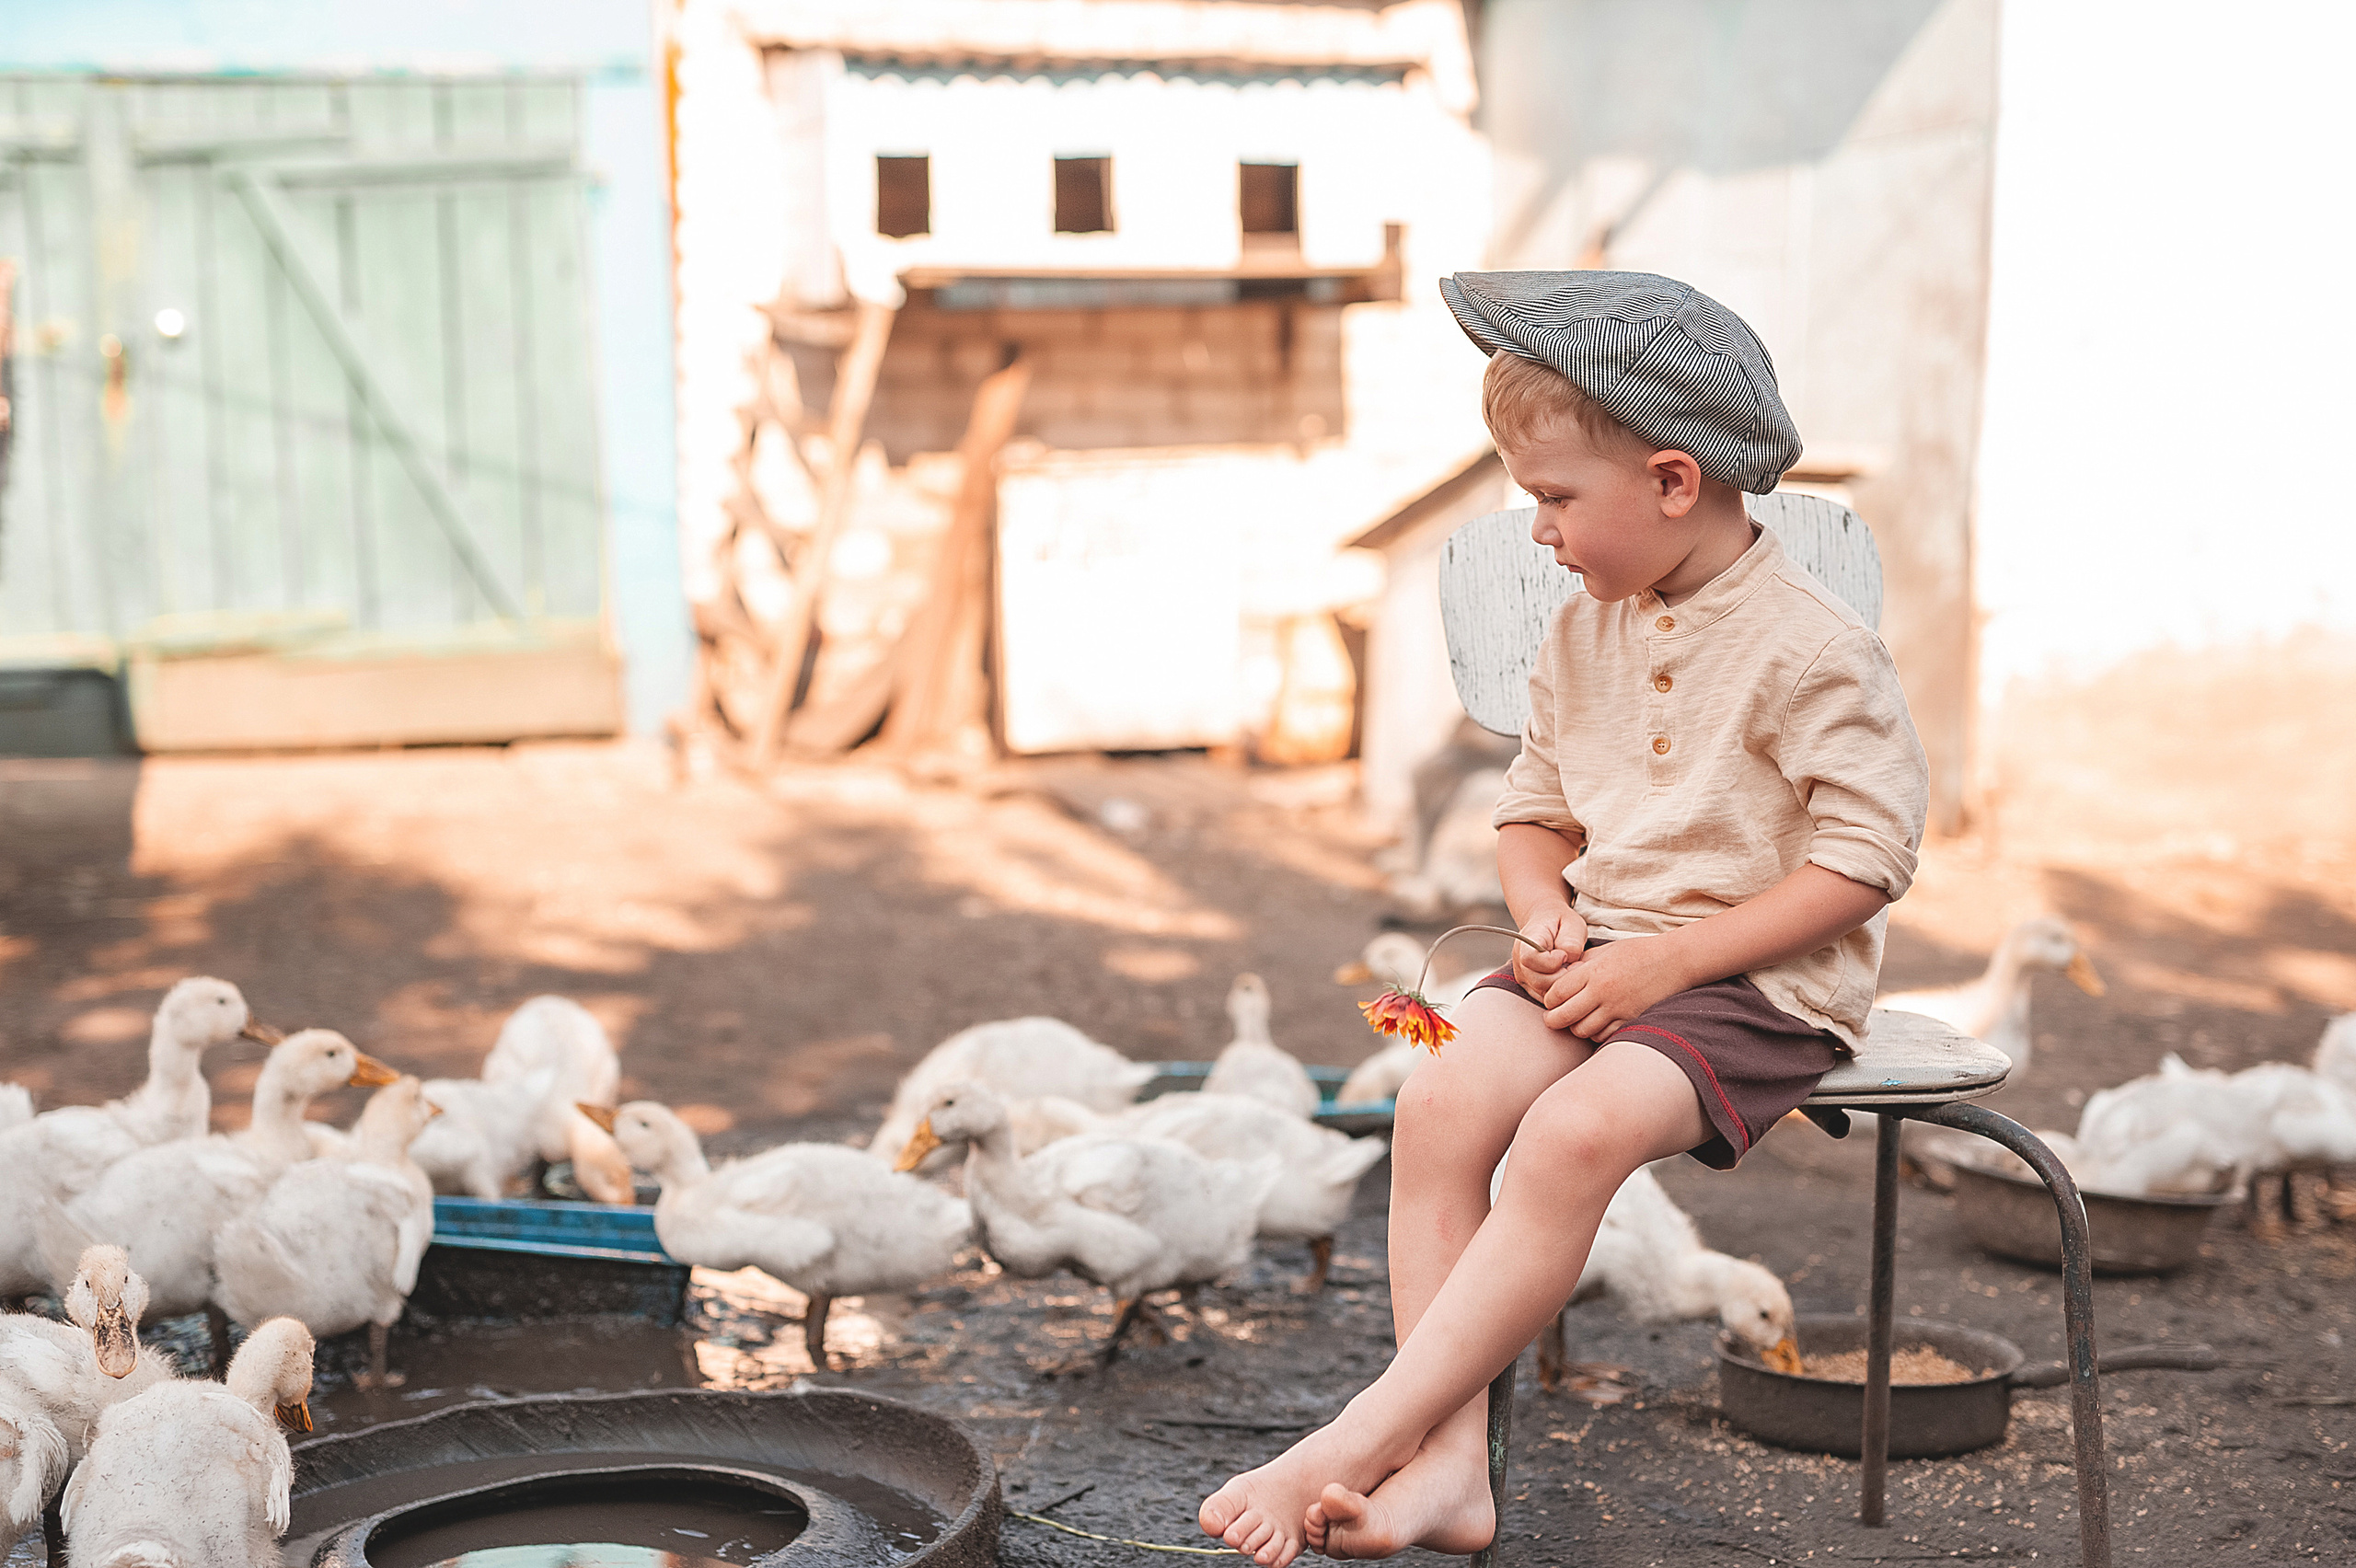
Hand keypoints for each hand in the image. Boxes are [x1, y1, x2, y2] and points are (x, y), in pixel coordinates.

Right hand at [1511, 904, 1586, 995]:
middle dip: (1562, 977)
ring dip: (1562, 985)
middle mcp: (1519, 962)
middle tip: (1576, 965)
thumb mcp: (1572, 925)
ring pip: (1543, 994)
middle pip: (1538, 981)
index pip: (1530, 959)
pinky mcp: (1530, 987)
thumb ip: (1571, 942)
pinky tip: (1566, 978)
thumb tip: (1568, 960)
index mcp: (1526, 942)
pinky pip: (1545, 998)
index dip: (1551, 961)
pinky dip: (1559, 992)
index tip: (1564, 954)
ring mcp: (1523, 977)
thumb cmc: (1560, 924)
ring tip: (1571, 970)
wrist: (1547, 925)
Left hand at [1539, 935, 1692, 1039]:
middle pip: (1563, 1017)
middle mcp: (1602, 991)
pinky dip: (1597, 1034)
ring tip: (1580, 1019)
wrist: (1675, 961)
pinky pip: (1604, 1036)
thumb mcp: (1606, 950)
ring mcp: (1618, 1008)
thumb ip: (1582, 964)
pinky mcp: (1631, 1020)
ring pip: (1582, 1030)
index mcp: (1593, 971)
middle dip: (1554, 1020)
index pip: (1555, 993)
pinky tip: (1599, 1024)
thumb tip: (1560, 976)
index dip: (1549, 1000)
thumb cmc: (1639, 953)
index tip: (1553, 1000)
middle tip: (1555, 1018)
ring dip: (1577, 1027)